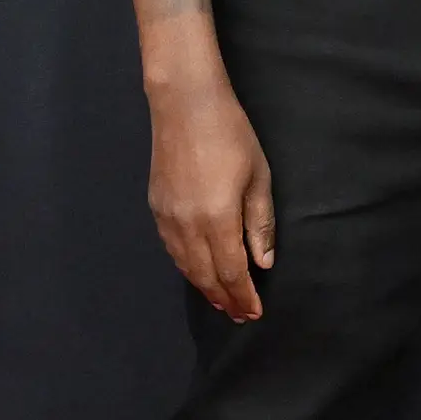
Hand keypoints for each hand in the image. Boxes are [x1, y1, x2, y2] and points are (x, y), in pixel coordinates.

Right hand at [149, 73, 275, 320]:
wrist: (185, 105)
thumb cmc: (230, 135)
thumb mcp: (258, 179)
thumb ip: (259, 224)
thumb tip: (264, 263)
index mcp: (217, 219)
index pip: (231, 272)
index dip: (243, 295)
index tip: (255, 312)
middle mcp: (187, 226)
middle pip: (206, 276)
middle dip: (225, 299)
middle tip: (241, 314)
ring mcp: (167, 218)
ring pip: (186, 266)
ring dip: (204, 287)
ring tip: (221, 301)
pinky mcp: (156, 207)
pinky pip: (172, 250)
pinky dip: (187, 267)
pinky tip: (197, 271)